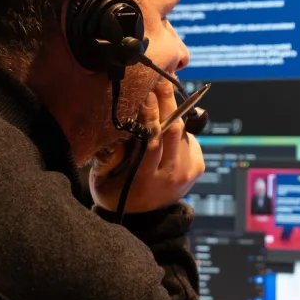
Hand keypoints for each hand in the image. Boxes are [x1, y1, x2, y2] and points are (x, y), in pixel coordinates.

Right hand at [90, 76, 204, 214]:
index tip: (145, 93)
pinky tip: (167, 124)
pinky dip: (178, 128)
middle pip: (173, 130)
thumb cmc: (117, 192)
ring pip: (182, 132)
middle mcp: (170, 176)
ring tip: (161, 95)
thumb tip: (117, 130)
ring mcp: (186, 172)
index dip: (150, 115)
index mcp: (145, 179)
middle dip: (166, 102)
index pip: (152, 141)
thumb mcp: (102, 180)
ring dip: (173, 112)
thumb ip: (107, 158)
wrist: (145, 218)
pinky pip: (189, 139)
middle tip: (159, 81)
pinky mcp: (197, 168)